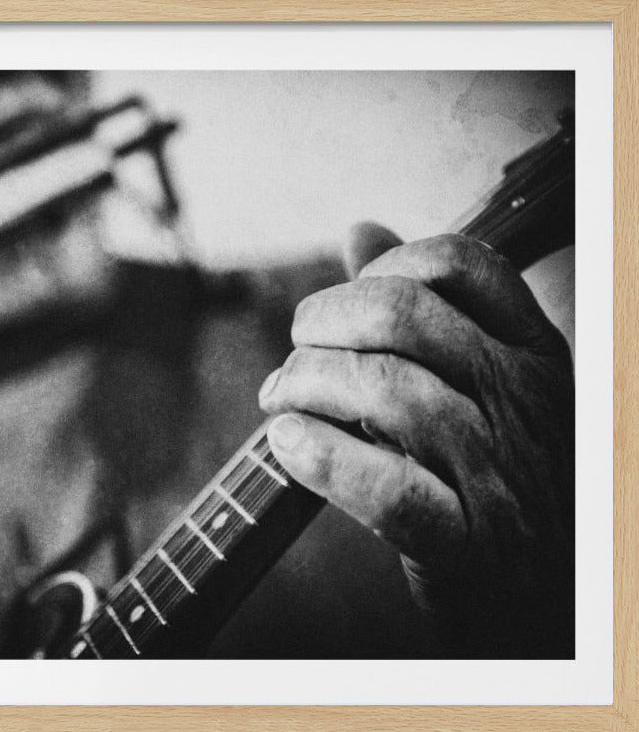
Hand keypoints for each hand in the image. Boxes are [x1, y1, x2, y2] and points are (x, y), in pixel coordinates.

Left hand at [259, 227, 574, 656]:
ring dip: (305, 386)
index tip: (339, 312)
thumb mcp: (477, 375)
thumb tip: (361, 230)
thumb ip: (423, 302)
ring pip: (386, 392)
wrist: (536, 584)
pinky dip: (323, 458)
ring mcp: (499, 471)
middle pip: (402, 316)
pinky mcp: (466, 542)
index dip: (377, 270)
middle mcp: (522, 399)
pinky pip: (390, 489)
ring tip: (279, 403)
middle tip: (292, 358)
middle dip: (321, 324)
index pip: (455, 263)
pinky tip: (287, 444)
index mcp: (529, 348)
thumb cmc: (488, 467)